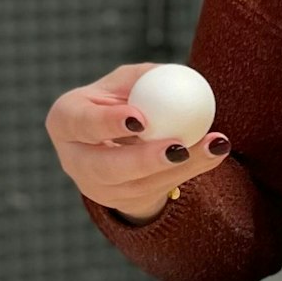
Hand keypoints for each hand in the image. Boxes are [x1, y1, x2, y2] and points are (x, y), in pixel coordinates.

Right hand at [45, 63, 230, 222]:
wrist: (120, 142)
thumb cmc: (122, 100)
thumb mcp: (126, 82)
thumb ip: (143, 78)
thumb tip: (168, 78)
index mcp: (65, 121)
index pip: (82, 123)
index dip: (108, 123)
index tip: (141, 118)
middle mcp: (74, 160)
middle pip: (106, 168)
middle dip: (144, 160)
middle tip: (178, 147)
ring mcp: (96, 188)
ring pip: (139, 185)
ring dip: (182, 167)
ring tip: (215, 145)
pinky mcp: (122, 202)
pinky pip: (159, 190)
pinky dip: (190, 170)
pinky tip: (215, 153)